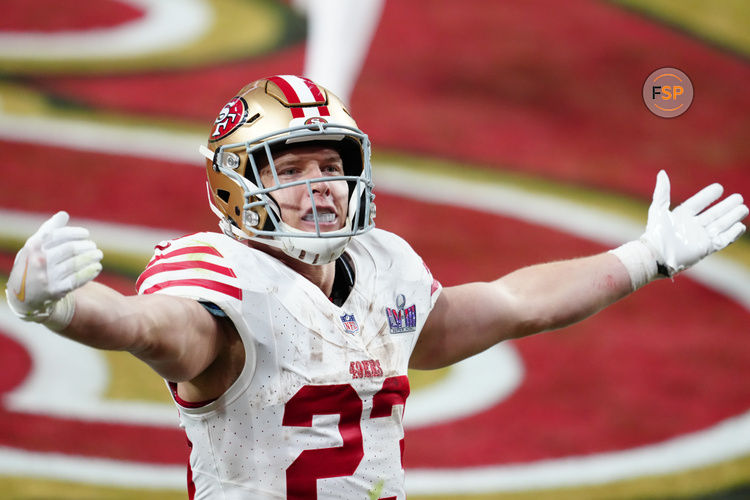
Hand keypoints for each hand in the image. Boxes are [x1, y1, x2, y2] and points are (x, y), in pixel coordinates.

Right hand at [5, 211, 102, 329]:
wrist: (23, 296)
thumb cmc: (32, 264)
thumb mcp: (33, 247)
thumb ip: (48, 230)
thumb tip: (64, 214)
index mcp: (33, 247)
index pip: (59, 235)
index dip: (76, 233)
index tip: (86, 234)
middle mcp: (39, 261)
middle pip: (71, 249)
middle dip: (86, 246)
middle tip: (94, 246)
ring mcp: (48, 277)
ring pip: (76, 264)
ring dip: (91, 258)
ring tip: (98, 254)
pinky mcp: (56, 290)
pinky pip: (78, 279)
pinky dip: (90, 272)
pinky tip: (97, 267)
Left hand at [641, 170, 747, 276]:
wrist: (657, 255)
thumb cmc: (656, 232)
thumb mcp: (658, 209)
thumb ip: (662, 191)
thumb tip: (662, 172)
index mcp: (681, 216)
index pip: (698, 204)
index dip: (708, 196)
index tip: (719, 188)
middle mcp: (692, 226)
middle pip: (713, 214)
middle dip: (726, 206)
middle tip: (738, 197)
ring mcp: (700, 238)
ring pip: (720, 225)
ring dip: (732, 217)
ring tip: (743, 208)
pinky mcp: (705, 249)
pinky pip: (722, 240)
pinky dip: (732, 234)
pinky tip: (740, 226)